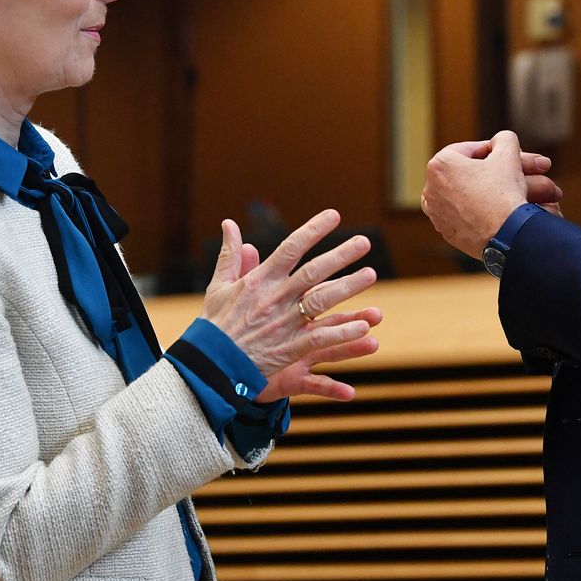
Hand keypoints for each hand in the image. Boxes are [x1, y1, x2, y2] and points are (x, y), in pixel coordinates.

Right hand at [199, 210, 380, 400]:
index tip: (334, 215)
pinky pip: (320, 339)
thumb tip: (228, 223)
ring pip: (321, 301)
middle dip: (340, 255)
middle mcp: (275, 298)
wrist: (209, 366)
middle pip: (313, 272)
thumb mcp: (218, 286)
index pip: (290, 248)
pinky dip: (341, 333)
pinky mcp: (290, 349)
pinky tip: (362, 326)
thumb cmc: (214, 325)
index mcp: (259, 280)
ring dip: (348, 288)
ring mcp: (284, 324)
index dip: (313, 230)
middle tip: (364, 242)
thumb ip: (230, 255)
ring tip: (371, 275)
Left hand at [422, 130, 560, 257]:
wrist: (506, 234)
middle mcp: (430, 188)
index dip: (487, 150)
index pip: (466, 150)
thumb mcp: (509, 153)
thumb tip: (501, 139)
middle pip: (458, 172)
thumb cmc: (504, 192)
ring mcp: (435, 212)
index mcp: (439, 164)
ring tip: (492, 190)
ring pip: (455, 193)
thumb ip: (504, 139)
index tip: (501, 155)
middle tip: (498, 172)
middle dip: (478, 170)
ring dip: (472, 189)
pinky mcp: (444, 231)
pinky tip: (488, 210)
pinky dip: (470, 210)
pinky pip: (457, 215)